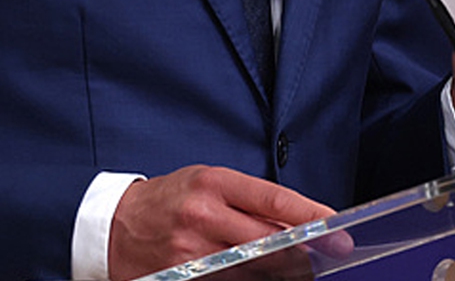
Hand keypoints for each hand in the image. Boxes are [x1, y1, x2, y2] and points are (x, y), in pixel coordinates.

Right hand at [108, 166, 333, 279]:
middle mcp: (202, 215)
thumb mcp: (207, 184)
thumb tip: (301, 229)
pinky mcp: (183, 277)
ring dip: (279, 274)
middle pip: (271, 244)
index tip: (339, 234)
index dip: (312, 219)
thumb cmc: (170, 201)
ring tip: (291, 271)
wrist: (114, 225)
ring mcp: (192, 250)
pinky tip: (256, 277)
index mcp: (212, 182)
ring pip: (256, 272)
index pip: (275, 201)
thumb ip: (250, 204)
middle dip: (302, 257)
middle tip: (320, 262)